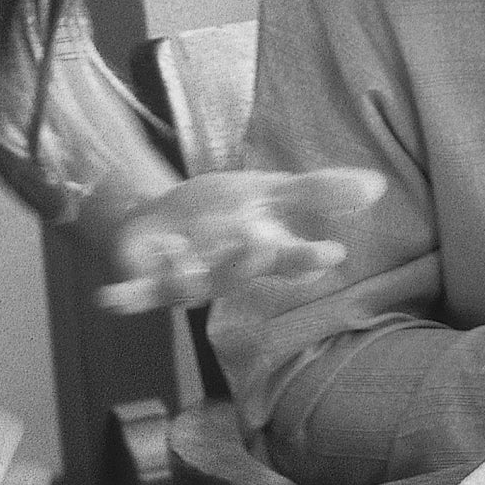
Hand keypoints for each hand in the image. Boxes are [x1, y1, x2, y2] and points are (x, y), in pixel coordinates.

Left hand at [95, 167, 388, 313]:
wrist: (161, 218)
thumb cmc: (221, 212)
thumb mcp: (268, 192)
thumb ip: (317, 192)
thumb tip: (376, 185)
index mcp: (256, 253)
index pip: (287, 259)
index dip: (306, 258)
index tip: (332, 254)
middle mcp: (222, 274)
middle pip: (238, 274)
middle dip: (248, 261)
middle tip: (261, 243)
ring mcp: (182, 280)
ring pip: (188, 287)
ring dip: (187, 277)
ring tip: (185, 258)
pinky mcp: (144, 282)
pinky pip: (135, 294)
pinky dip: (124, 298)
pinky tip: (108, 299)